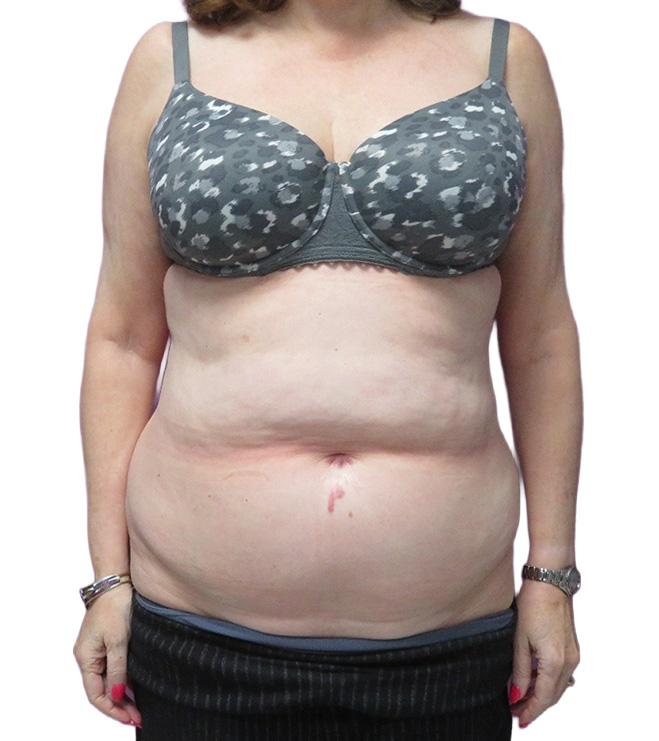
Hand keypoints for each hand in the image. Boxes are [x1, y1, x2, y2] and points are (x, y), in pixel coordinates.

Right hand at [73, 584, 141, 727]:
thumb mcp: (119, 640)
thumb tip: (119, 695)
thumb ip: (119, 669)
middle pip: (102, 690)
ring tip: (139, 708)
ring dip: (123, 695)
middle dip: (119, 706)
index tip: (131, 719)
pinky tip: (136, 688)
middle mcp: (88, 656)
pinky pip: (113, 668)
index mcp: (86, 658)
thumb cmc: (115, 607)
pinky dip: (123, 679)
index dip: (112, 710)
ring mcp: (97, 649)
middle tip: (138, 718)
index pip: (96, 694)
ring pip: (108, 680)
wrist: (116, 581)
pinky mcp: (107, 642)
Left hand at [508, 579, 579, 727]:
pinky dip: (549, 681)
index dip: (530, 711)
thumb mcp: (520, 639)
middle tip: (517, 712)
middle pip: (553, 695)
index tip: (518, 719)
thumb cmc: (533, 604)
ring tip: (522, 699)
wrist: (550, 582)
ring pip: (559, 686)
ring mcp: (573, 654)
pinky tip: (535, 681)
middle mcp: (569, 661)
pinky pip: (562, 673)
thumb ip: (521, 670)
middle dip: (535, 706)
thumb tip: (517, 694)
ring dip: (542, 694)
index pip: (543, 697)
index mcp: (555, 661)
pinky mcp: (572, 647)